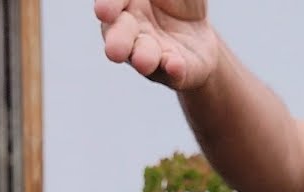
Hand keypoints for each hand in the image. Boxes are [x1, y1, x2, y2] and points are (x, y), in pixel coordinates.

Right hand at [94, 0, 219, 89]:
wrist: (198, 33)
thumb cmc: (177, 0)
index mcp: (125, 3)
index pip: (112, 3)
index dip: (108, 6)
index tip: (105, 10)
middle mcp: (131, 30)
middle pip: (118, 35)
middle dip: (117, 41)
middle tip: (115, 49)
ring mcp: (150, 53)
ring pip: (141, 57)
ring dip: (143, 58)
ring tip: (146, 60)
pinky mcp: (173, 72)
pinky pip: (171, 73)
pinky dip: (172, 69)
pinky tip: (175, 64)